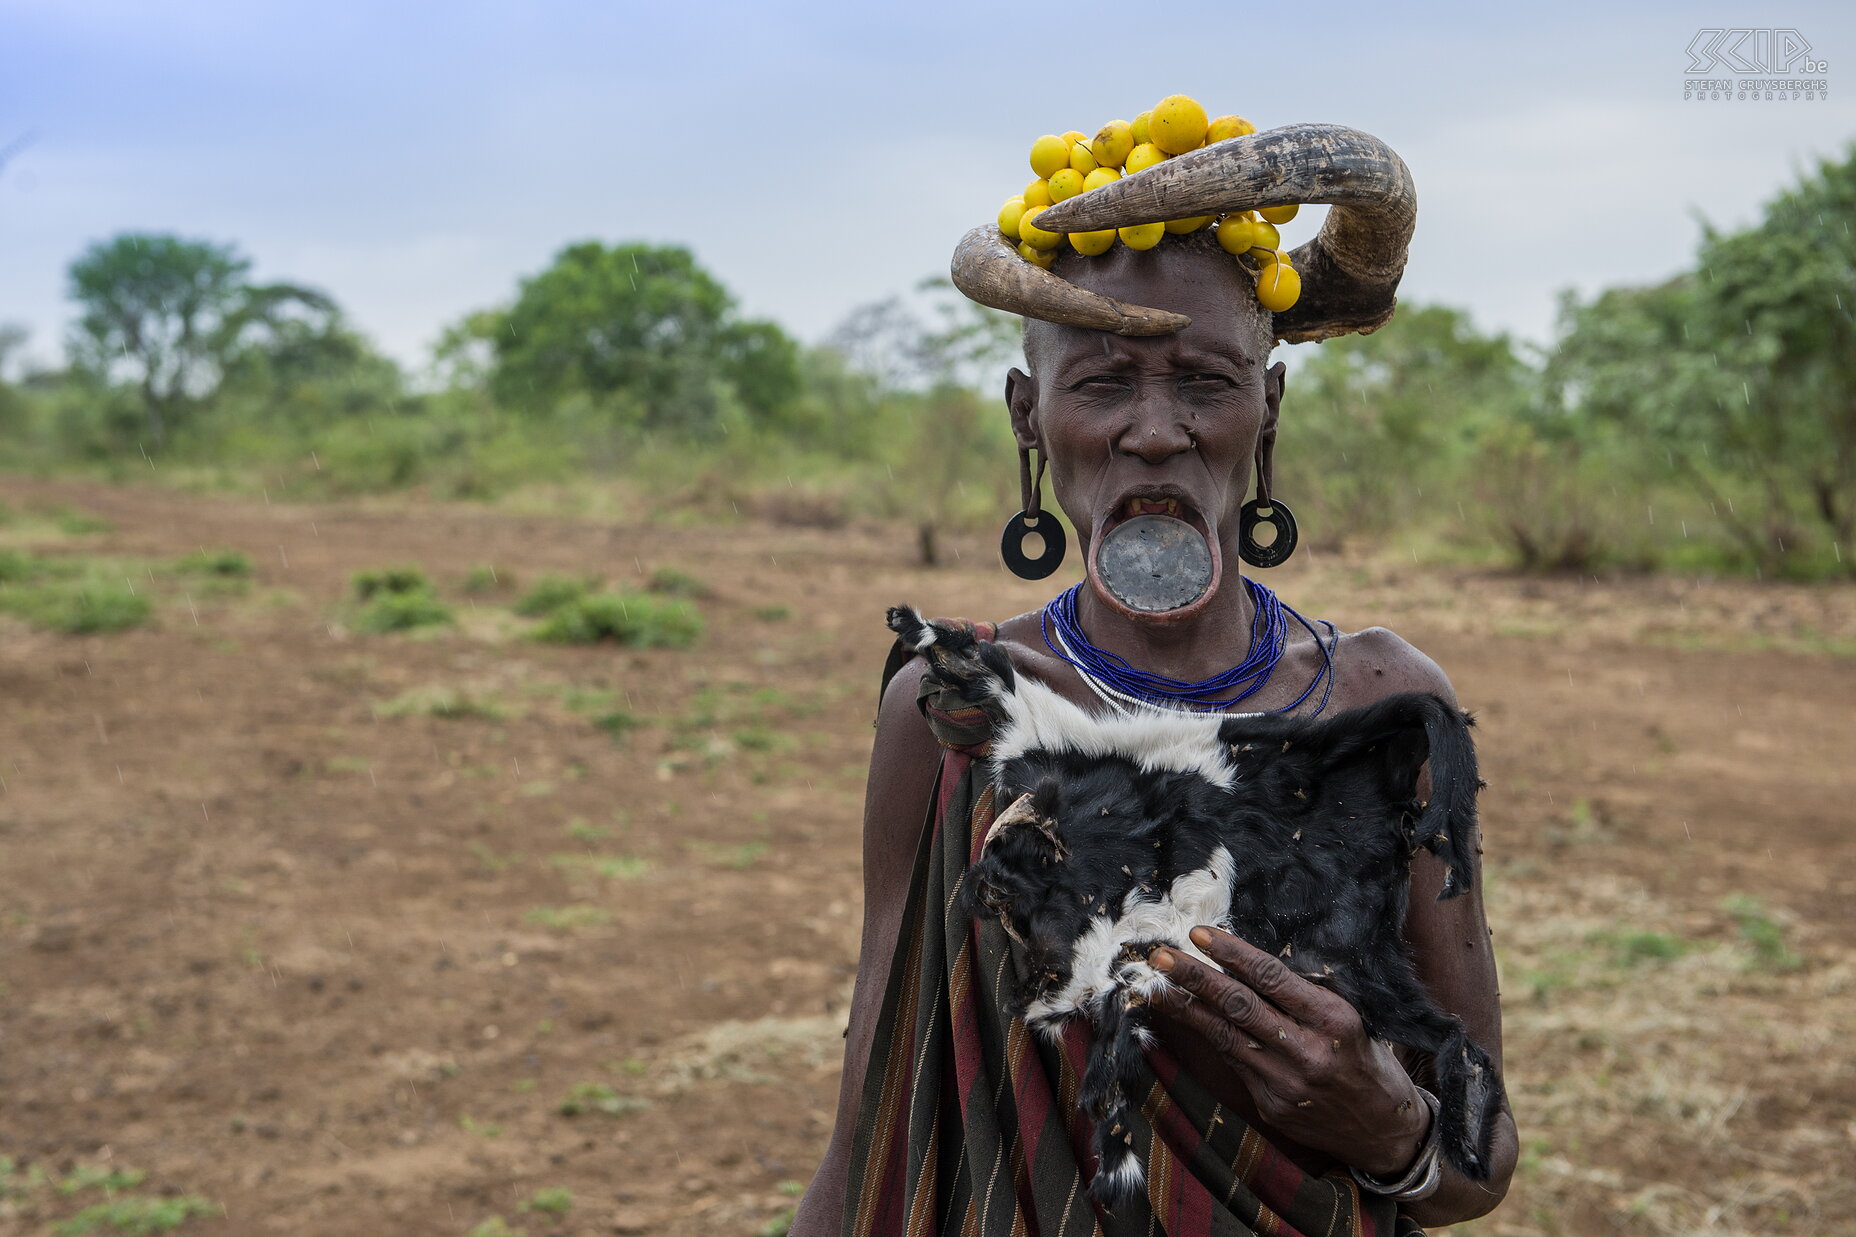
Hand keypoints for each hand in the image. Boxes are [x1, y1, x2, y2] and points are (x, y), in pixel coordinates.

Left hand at [1148, 926, 1429, 1179]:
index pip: (1271, 978)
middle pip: (1239, 1005)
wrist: (1385, 1131)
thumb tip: (1247, 963)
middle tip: (1160, 956)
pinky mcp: (1270, 1104)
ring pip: (1224, 1036)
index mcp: (1333, 1019)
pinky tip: (1185, 1018)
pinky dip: (1207, 1036)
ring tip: (1153, 986)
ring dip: (1185, 1009)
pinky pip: (1232, 1061)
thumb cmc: (1368, 1060)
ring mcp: (1285, 1083)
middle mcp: (1307, 1051)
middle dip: (1194, 978)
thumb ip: (1304, 995)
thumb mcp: (1351, 1017)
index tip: (1199, 934)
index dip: (1231, 954)